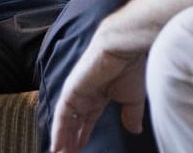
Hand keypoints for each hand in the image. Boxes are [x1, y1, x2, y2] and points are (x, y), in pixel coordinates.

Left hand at [49, 37, 147, 152]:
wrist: (121, 50)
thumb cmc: (129, 69)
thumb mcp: (133, 99)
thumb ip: (131, 116)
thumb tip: (135, 131)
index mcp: (99, 95)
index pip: (88, 119)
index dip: (83, 134)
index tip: (80, 148)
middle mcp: (85, 95)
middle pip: (74, 122)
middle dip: (71, 140)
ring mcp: (76, 94)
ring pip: (66, 122)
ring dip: (63, 140)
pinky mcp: (69, 93)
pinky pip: (62, 117)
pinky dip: (59, 132)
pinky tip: (57, 147)